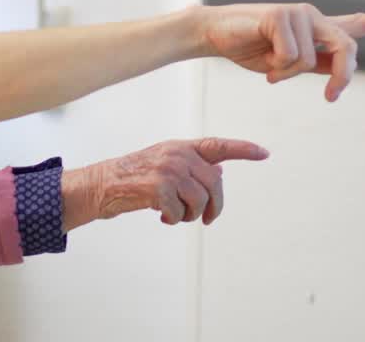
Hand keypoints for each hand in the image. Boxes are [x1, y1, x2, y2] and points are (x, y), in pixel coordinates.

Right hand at [62, 137, 269, 230]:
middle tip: (205, 219)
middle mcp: (177, 155)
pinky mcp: (158, 187)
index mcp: (180, 147)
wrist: (101, 185)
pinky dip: (173, 219)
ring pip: (200, 200)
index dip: (243, 149)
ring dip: (191, 215)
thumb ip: (191, 168)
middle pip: (215, 184)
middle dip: (214, 206)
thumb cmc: (133, 178)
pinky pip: (180, 212)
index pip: (217, 146)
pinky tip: (162, 217)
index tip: (264, 153)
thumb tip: (219, 176)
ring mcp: (168, 170)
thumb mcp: (163, 165)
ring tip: (176, 215)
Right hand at [198, 3, 364, 101]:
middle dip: (342, 77)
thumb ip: (314, 64)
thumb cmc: (249, 46)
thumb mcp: (286, 62)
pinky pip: (291, 56)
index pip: (355, 24)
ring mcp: (297, 13)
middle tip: (331, 97)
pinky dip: (276, 68)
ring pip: (311, 59)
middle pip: (347, 48)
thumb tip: (337, 73)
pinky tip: (262, 58)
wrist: (214, 33)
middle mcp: (312, 16)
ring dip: (287, 74)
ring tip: (270, 70)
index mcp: (316, 28)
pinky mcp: (280, 15)